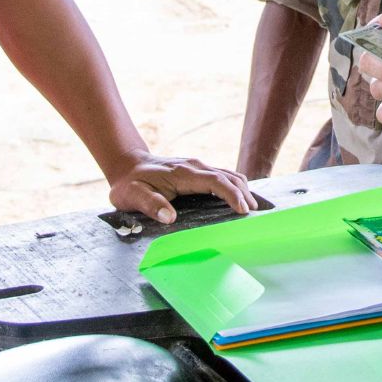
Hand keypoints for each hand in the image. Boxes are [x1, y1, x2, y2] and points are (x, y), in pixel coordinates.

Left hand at [106, 153, 251, 224]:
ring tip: (251, 209)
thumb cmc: (129, 184)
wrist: (127, 164)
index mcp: (182, 174)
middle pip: (228, 177)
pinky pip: (223, 176)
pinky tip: (239, 199)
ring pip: (229, 174)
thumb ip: (150, 204)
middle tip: (253, 215)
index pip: (215, 181)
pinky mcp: (198, 170)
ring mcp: (197, 166)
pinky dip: (235, 186)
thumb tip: (169, 217)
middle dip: (244, 194)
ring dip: (242, 190)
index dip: (231, 195)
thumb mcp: (132, 196)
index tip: (243, 210)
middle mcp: (194, 166)